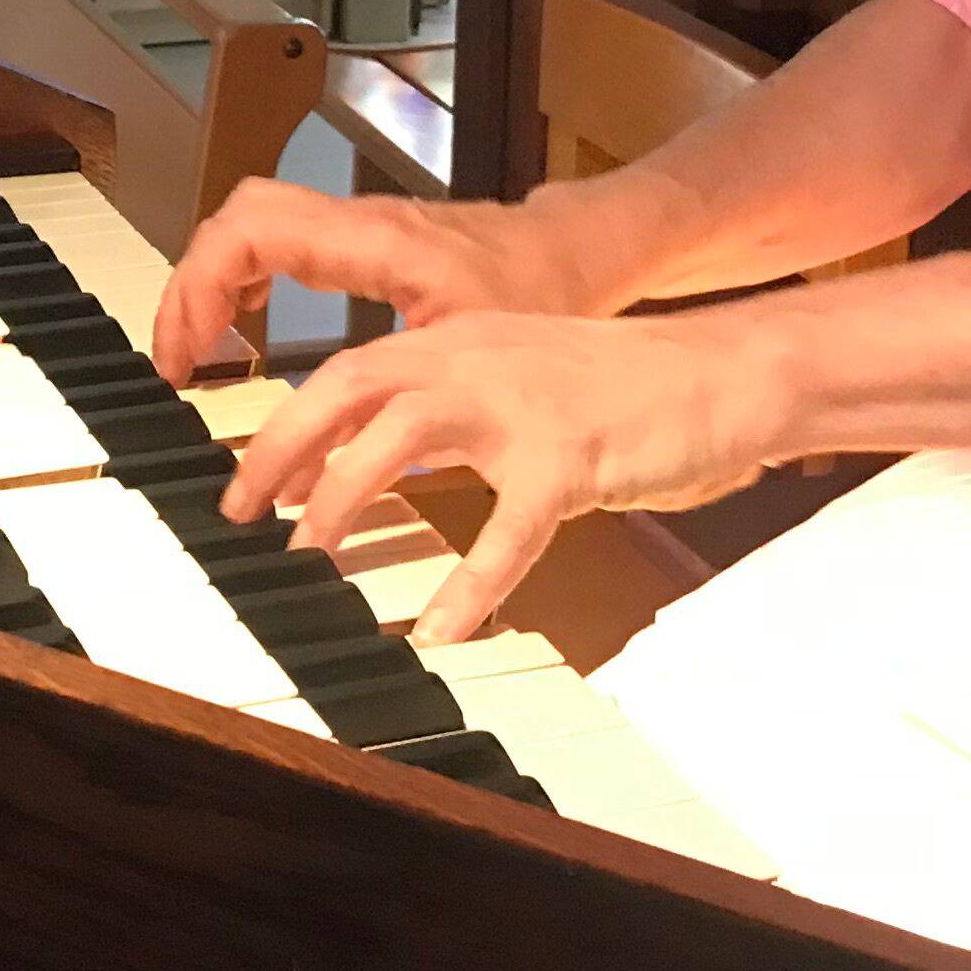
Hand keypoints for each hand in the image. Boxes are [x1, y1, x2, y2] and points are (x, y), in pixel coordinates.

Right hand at [148, 175, 616, 384]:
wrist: (578, 252)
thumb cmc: (541, 293)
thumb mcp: (465, 361)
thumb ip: (393, 415)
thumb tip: (327, 476)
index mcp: (374, 242)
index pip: (250, 232)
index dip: (199, 289)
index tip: (184, 356)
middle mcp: (358, 223)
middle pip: (236, 220)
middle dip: (191, 287)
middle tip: (176, 361)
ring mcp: (359, 226)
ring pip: (252, 225)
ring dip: (213, 283)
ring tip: (196, 353)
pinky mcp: (365, 240)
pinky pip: (281, 240)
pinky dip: (246, 278)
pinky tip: (245, 330)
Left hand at [229, 309, 791, 644]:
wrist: (729, 371)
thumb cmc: (634, 387)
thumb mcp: (527, 378)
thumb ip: (459, 411)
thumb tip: (390, 461)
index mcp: (464, 341)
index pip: (349, 370)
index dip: (287, 424)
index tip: (246, 478)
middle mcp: (479, 358)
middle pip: (349, 386)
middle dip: (281, 450)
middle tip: (241, 513)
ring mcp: (524, 405)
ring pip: (402, 438)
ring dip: (343, 498)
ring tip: (314, 559)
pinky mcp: (572, 459)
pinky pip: (506, 530)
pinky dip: (468, 583)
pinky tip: (444, 629)